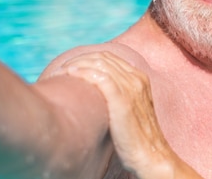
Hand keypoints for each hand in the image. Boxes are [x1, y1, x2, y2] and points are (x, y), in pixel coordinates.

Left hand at [60, 52, 202, 178]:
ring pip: (101, 64)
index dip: (89, 58)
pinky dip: (84, 72)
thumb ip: (119, 95)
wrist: (149, 154)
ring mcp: (131, 88)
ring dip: (79, 64)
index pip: (111, 57)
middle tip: (62, 68)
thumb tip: (94, 92)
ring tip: (62, 71)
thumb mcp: (131, 109)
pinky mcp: (123, 100)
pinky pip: (101, 77)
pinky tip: (72, 75)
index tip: (72, 65)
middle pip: (104, 58)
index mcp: (140, 78)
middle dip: (81, 59)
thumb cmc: (135, 137)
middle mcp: (137, 79)